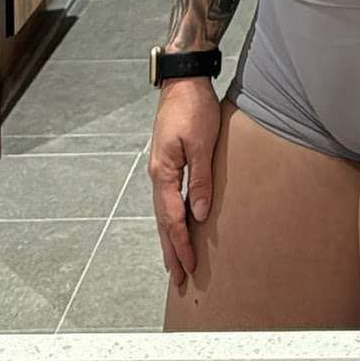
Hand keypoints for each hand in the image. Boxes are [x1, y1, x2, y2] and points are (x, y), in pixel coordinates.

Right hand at [148, 78, 222, 287]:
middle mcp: (157, 176)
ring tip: (176, 263)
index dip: (182, 245)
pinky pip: (167, 200)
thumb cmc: (194, 107)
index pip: (172, 219)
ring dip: (170, 239)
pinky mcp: (167, 163)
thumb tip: (199, 214)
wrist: (183, 80)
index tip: (190, 268)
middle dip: (172, 252)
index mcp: (163, 173)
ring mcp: (160, 170)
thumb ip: (200, 179)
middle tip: (180, 280)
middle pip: (162, 223)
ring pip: (163, 213)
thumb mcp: (202, 143)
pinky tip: (177, 226)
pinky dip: (171, 219)